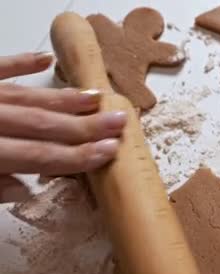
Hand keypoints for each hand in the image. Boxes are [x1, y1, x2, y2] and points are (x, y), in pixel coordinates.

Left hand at [0, 52, 126, 175]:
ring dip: (65, 98)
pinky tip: (45, 59)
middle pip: (42, 122)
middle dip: (85, 124)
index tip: (111, 150)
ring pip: (27, 95)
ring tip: (97, 98)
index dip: (77, 155)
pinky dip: (21, 62)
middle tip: (119, 121)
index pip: (39, 154)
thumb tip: (24, 190)